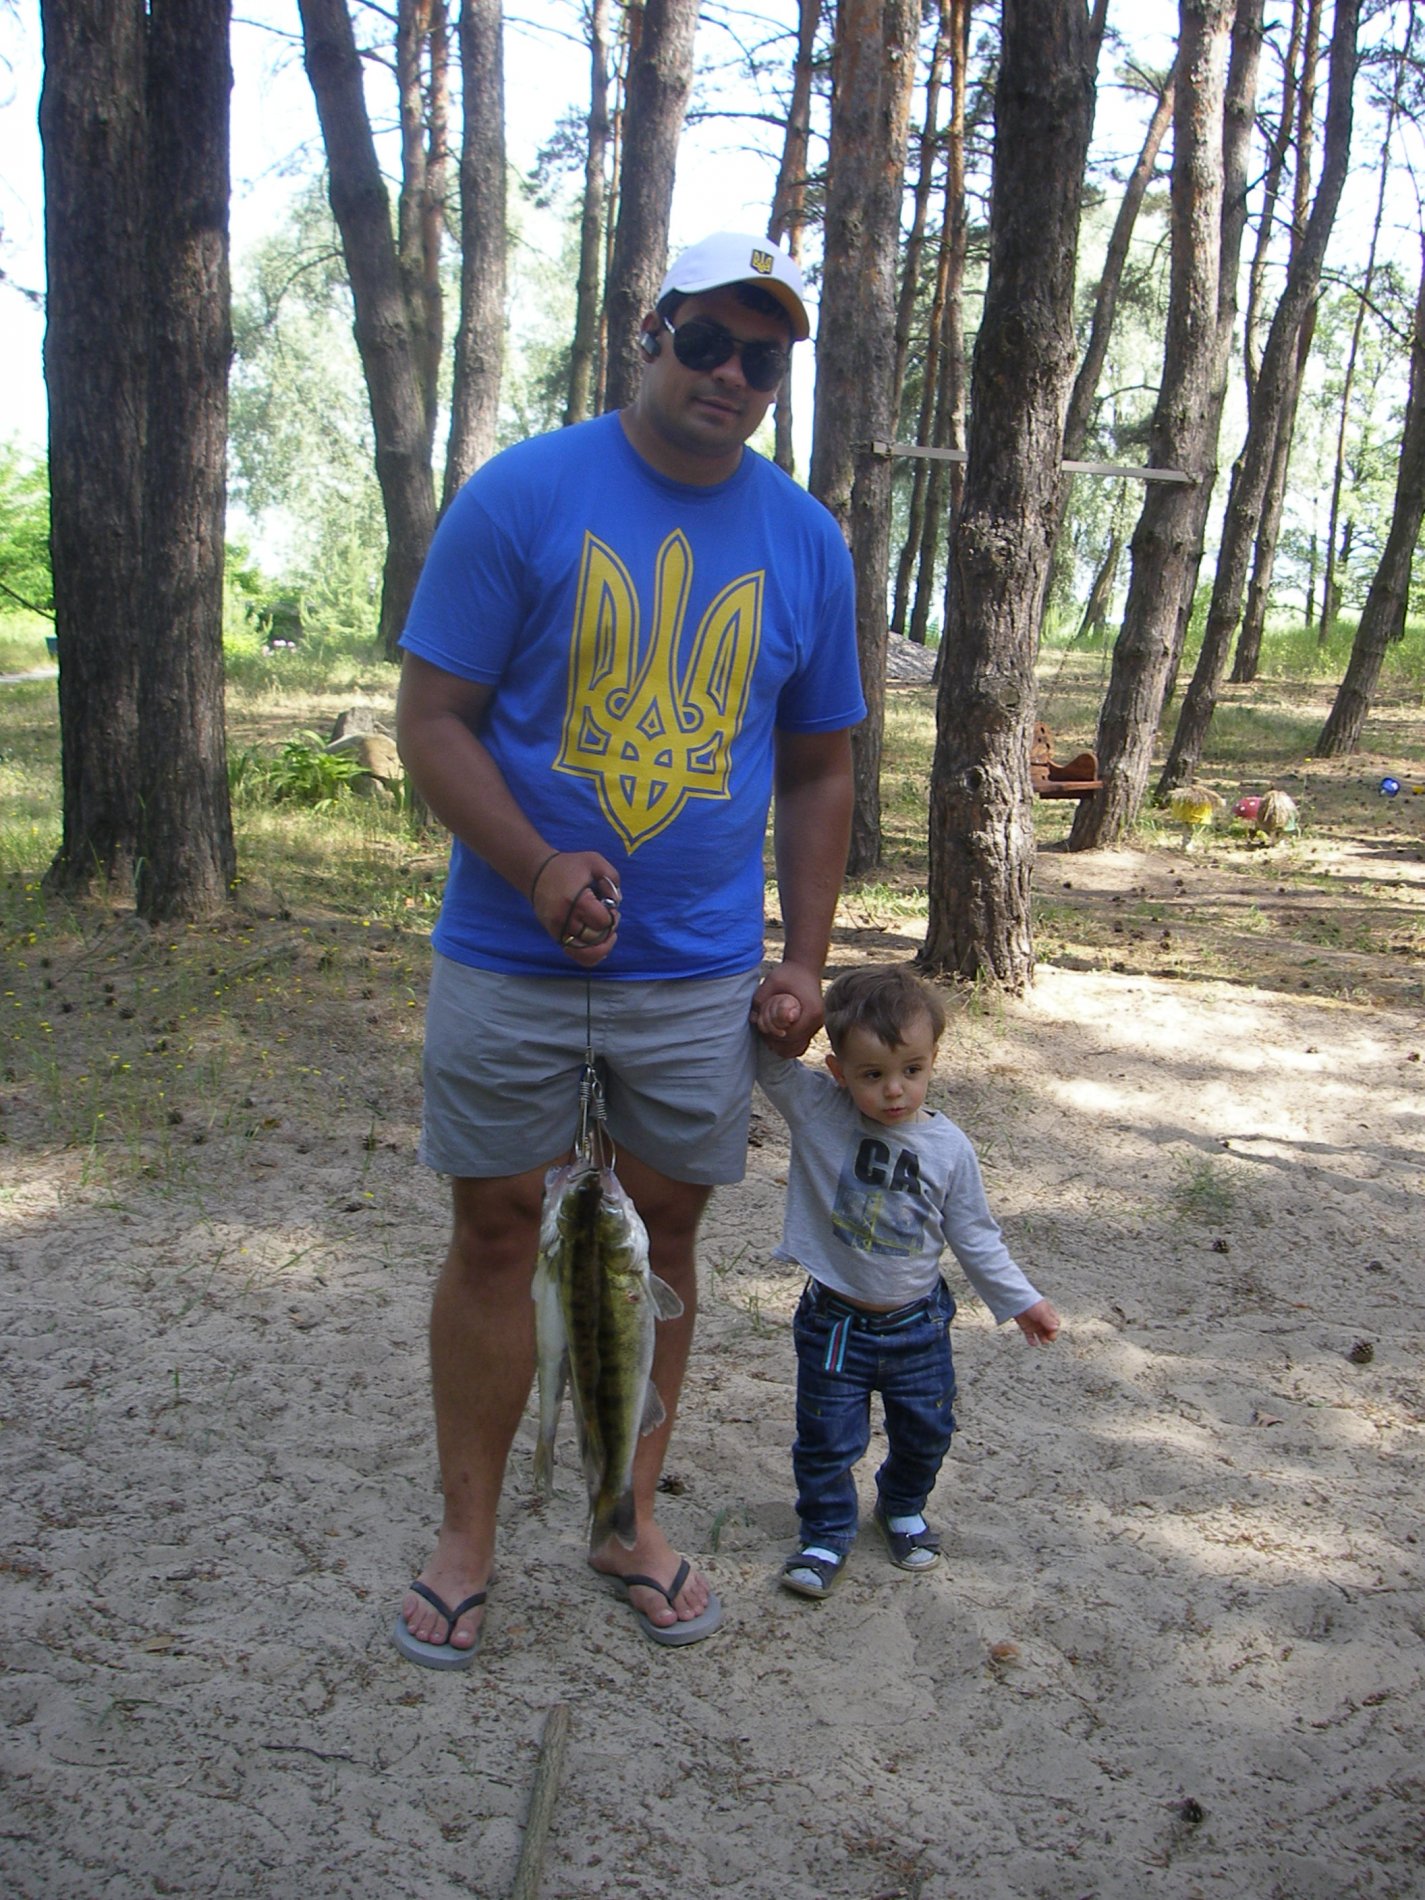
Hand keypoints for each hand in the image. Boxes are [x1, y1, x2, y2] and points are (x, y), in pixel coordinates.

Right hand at [530, 849, 621, 966]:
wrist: (537, 872)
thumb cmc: (568, 866)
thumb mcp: (594, 861)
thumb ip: (612, 878)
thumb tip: (616, 902)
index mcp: (577, 901)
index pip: (602, 922)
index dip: (612, 917)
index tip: (610, 907)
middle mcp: (566, 920)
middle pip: (596, 939)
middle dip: (608, 929)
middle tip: (608, 916)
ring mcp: (558, 931)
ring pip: (587, 953)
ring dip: (601, 944)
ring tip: (605, 933)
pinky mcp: (555, 936)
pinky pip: (576, 956)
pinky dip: (590, 955)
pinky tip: (599, 947)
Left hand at [751, 960, 824, 1057]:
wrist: (805, 967)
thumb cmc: (788, 973)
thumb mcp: (772, 982)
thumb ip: (761, 1000)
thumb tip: (753, 1020)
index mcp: (811, 1011)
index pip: (790, 1035)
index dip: (773, 1033)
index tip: (763, 1023)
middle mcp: (817, 1021)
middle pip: (794, 1044)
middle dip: (775, 1040)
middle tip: (763, 1028)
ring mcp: (816, 1025)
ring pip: (797, 1048)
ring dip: (781, 1045)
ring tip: (769, 1032)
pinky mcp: (812, 1027)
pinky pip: (800, 1044)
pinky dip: (788, 1044)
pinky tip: (776, 1034)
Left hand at [1014, 1298, 1059, 1345]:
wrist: (1017, 1300)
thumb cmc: (1032, 1303)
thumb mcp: (1042, 1311)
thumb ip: (1049, 1320)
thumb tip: (1056, 1328)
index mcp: (1049, 1314)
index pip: (1056, 1324)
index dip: (1055, 1328)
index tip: (1053, 1330)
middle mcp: (1042, 1321)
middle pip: (1050, 1331)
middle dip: (1050, 1335)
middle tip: (1050, 1338)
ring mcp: (1035, 1325)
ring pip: (1041, 1335)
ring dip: (1043, 1339)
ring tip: (1043, 1341)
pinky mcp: (1026, 1328)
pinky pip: (1030, 1337)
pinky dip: (1032, 1341)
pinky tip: (1034, 1343)